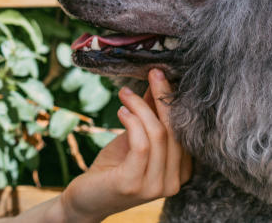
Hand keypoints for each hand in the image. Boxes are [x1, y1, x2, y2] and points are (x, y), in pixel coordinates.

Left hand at [57, 69, 191, 221]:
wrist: (87, 198)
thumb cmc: (112, 167)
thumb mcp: (135, 137)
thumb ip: (149, 116)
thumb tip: (158, 82)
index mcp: (180, 172)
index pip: (184, 130)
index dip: (173, 101)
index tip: (160, 75)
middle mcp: (174, 183)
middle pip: (175, 130)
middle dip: (163, 97)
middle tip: (152, 73)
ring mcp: (155, 186)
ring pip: (158, 135)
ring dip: (140, 107)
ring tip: (125, 94)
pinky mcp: (134, 184)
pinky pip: (141, 144)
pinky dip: (132, 121)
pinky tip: (121, 110)